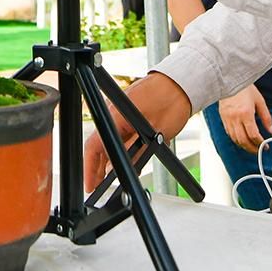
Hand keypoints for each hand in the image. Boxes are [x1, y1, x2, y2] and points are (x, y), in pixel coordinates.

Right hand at [83, 72, 191, 189]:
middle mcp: (116, 115)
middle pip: (101, 146)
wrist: (181, 85)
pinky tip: (129, 162)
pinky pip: (124, 137)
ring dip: (113, 159)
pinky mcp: (133, 116)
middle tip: (98, 185)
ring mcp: (124, 115)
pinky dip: (125, 150)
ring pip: (113, 143)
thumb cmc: (169, 99)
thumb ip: (136, 153)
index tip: (90, 182)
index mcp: (115, 116)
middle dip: (99, 167)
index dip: (90, 166)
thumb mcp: (154, 134)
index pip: (95, 145)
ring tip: (112, 178)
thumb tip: (123, 168)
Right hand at [216, 85, 271, 151]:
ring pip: (235, 139)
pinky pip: (229, 133)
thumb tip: (271, 130)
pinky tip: (242, 140)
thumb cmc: (245, 88)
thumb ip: (266, 117)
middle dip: (252, 148)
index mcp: (245, 113)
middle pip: (243, 140)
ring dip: (244, 146)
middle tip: (259, 150)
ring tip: (251, 147)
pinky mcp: (223, 118)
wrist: (229, 80)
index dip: (259, 143)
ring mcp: (227, 118)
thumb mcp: (259, 101)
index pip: (253, 134)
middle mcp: (235, 117)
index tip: (265, 146)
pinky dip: (236, 139)